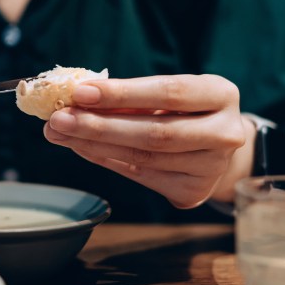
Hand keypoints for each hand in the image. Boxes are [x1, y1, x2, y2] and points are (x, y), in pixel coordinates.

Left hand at [43, 74, 247, 207]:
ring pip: (143, 157)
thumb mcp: (166, 93)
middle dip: (100, 126)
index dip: (123, 93)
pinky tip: (80, 148)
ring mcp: (211, 167)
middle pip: (155, 133)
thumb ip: (129, 95)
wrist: (214, 145)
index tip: (81, 92)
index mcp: (221, 94)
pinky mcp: (193, 192)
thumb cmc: (181, 109)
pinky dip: (105, 159)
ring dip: (93, 145)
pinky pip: (139, 175)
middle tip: (59, 119)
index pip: (169, 92)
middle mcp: (225, 133)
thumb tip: (74, 97)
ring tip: (60, 133)